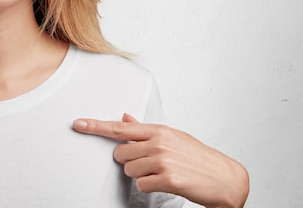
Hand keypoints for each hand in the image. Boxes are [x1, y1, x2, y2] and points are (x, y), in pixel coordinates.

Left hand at [72, 114, 248, 207]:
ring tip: (161, 173)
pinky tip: (165, 183)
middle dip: (130, 161)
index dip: (95, 126)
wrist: (226, 178)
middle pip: (120, 153)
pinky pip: (141, 184)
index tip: (78, 124)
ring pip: (129, 170)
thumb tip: (125, 118)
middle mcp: (158, 142)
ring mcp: (162, 160)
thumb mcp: (173, 137)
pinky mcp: (167, 178)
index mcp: (158, 130)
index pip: (120, 128)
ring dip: (140, 175)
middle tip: (150, 164)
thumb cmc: (198, 157)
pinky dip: (149, 186)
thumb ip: (145, 130)